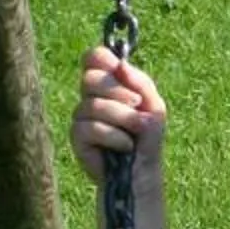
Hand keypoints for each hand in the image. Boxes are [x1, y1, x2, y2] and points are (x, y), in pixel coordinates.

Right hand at [70, 46, 166, 183]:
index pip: (94, 58)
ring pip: (93, 105)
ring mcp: (81, 116)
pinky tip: (125, 146)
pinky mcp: (77, 137)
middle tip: (137, 104)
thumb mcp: (153, 105)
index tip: (117, 70)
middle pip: (90, 78)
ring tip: (138, 131)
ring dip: (122, 118)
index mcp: (109, 83)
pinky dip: (114, 136)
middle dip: (118, 92)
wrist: (142, 170)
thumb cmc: (147, 137)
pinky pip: (90, 128)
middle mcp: (91, 96)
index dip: (101, 59)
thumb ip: (140, 82)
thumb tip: (120, 64)